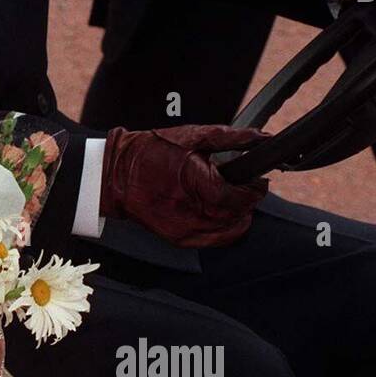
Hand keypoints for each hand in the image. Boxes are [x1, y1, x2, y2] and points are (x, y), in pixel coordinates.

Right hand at [100, 125, 268, 247]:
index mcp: (197, 182)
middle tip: (245, 187)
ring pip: (229, 230)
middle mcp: (192, 209)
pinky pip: (214, 240)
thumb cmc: (150, 152)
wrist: (115, 175)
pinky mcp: (179, 237)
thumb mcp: (192, 136)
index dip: (254, 189)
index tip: (258, 181)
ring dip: (238, 216)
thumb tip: (260, 137)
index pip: (240, 196)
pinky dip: (225, 230)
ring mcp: (185, 226)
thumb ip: (231, 138)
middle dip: (247, 201)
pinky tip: (222, 216)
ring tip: (233, 200)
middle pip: (237, 214)